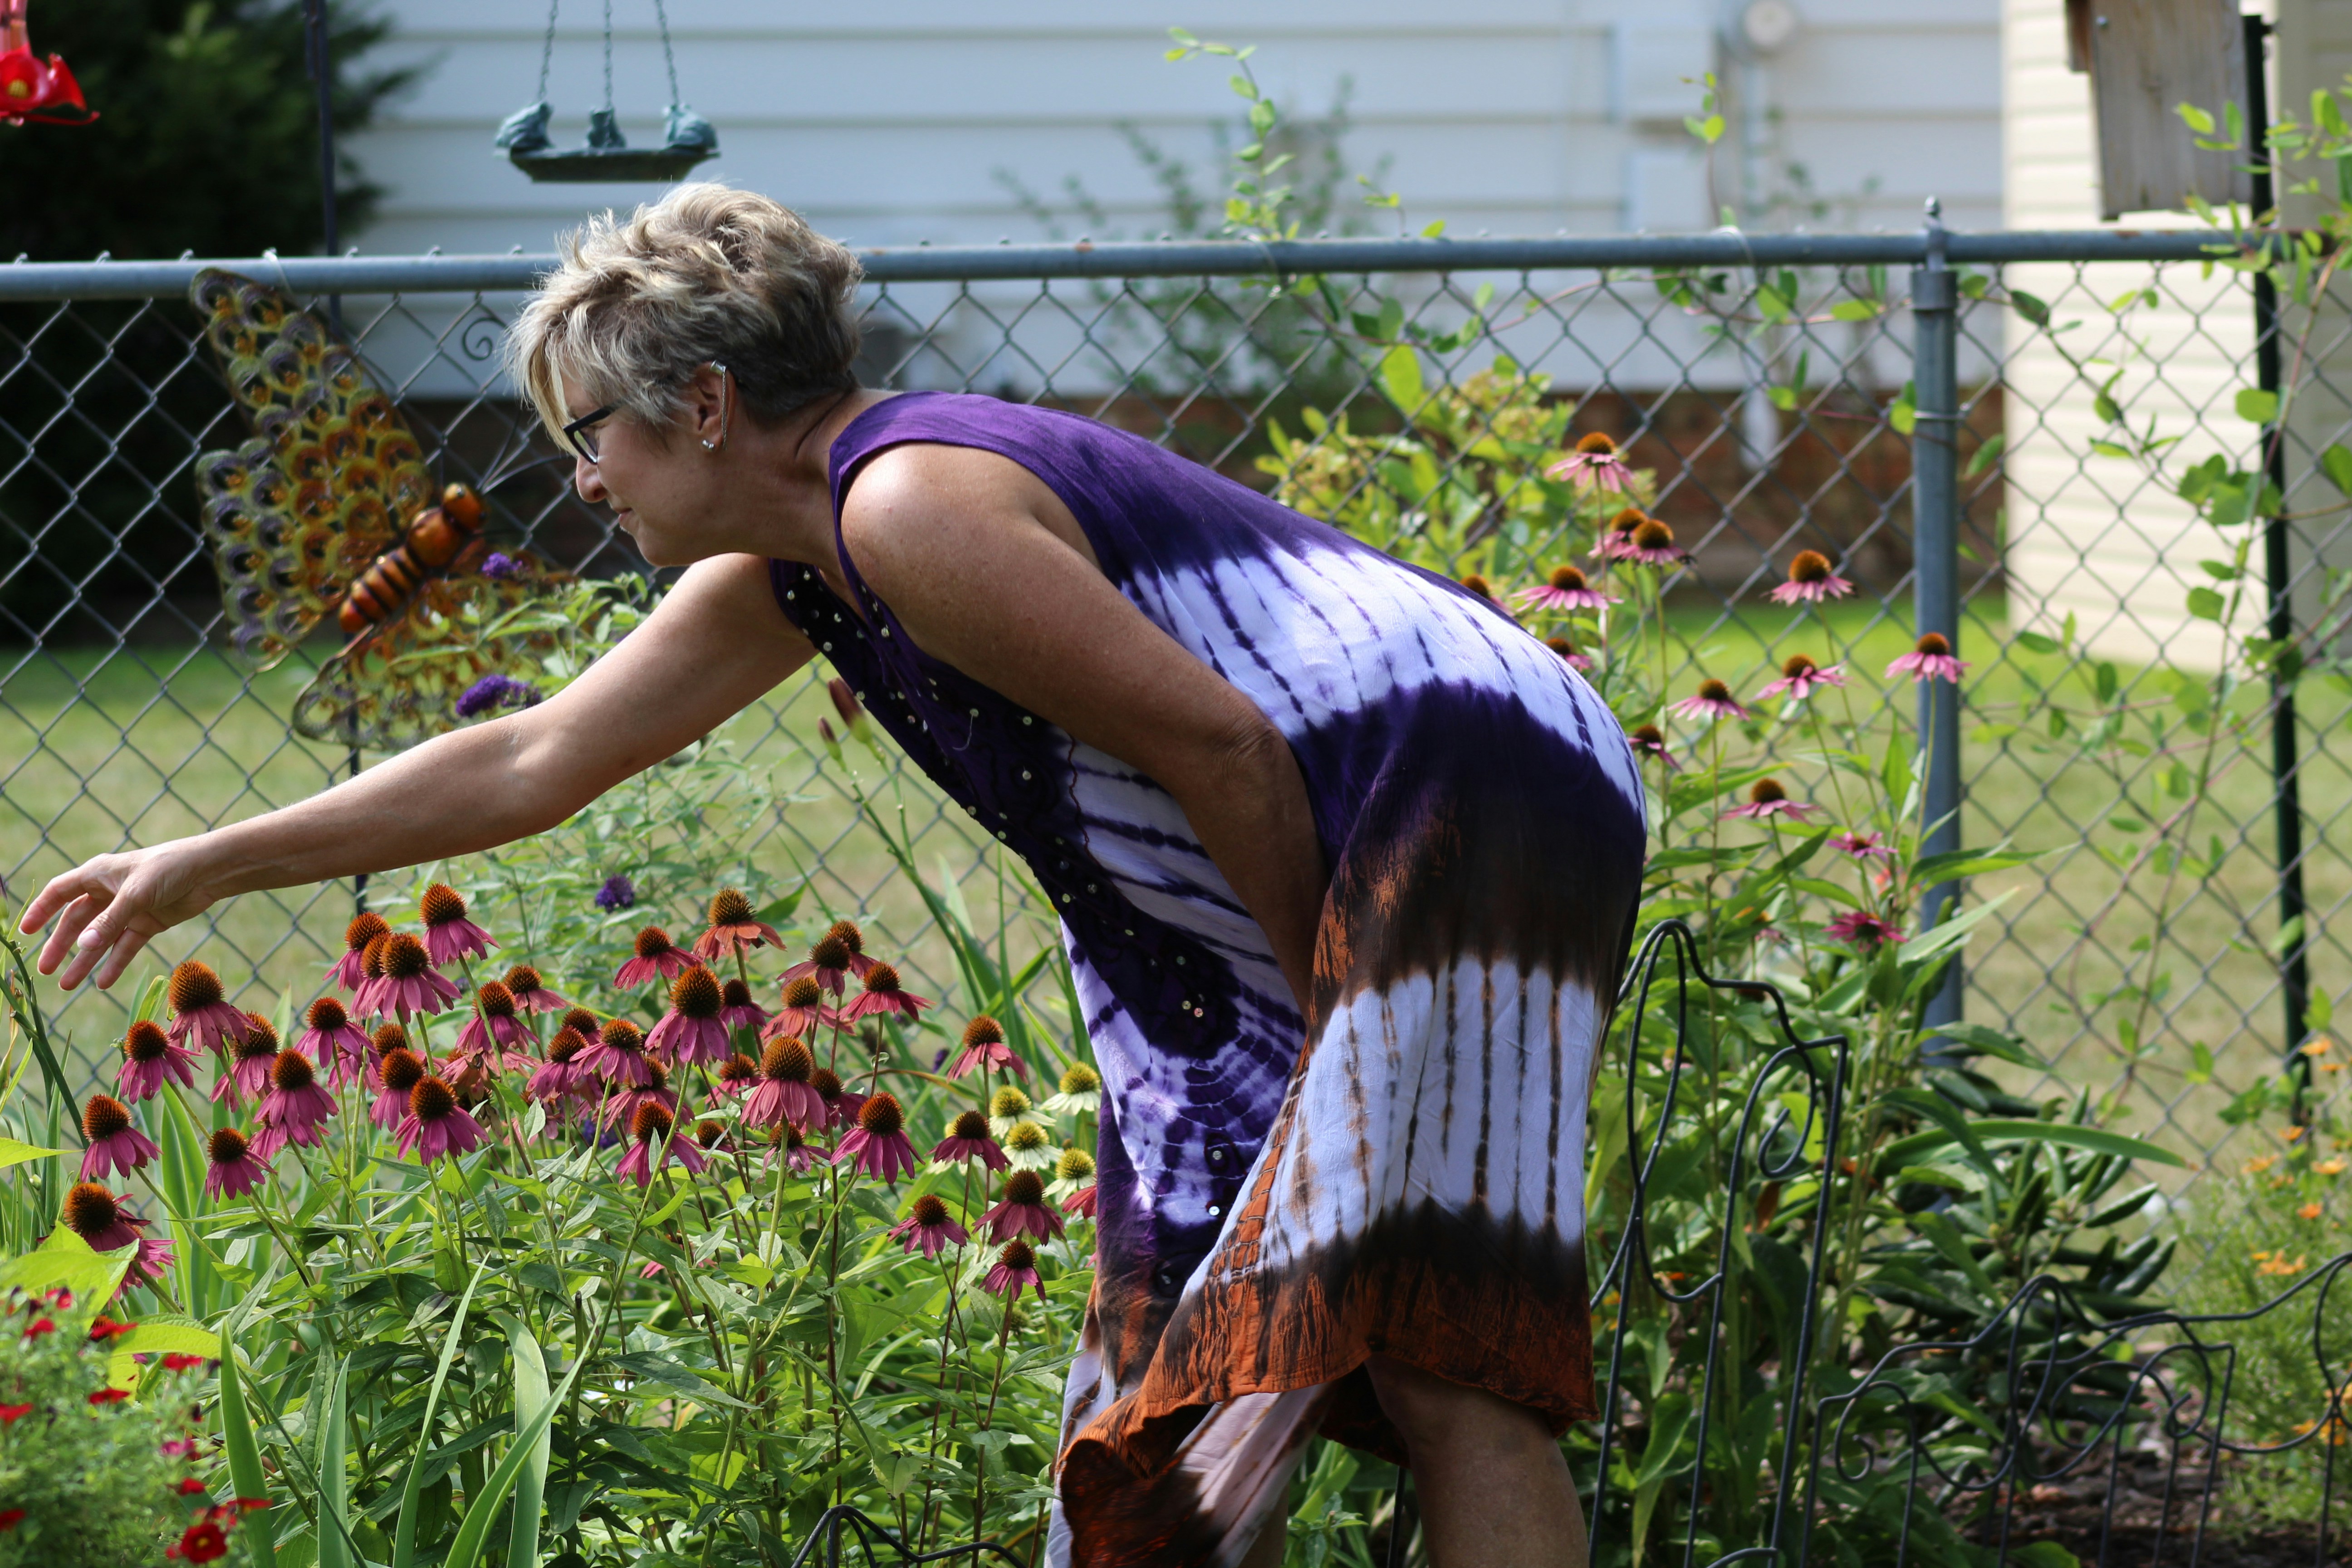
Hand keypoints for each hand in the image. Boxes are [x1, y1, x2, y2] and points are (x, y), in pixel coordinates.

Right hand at [17, 841, 221, 991]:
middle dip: (61, 945)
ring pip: (100, 938)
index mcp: (98, 874)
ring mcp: (128, 909)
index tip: (25, 932)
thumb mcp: (136, 894)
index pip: (60, 892)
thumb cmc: (170, 869)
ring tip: (67, 985)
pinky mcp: (148, 923)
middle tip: (44, 970)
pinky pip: (125, 946)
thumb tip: (84, 947)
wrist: (210, 871)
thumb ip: (110, 921)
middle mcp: (109, 892)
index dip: (41, 911)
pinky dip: (115, 963)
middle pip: (77, 921)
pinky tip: (103, 983)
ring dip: (85, 961)